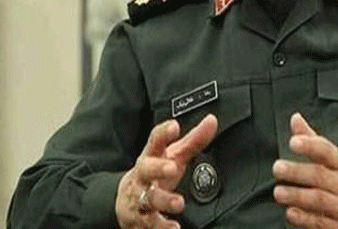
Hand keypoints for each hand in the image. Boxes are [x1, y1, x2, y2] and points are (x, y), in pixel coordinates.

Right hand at [116, 114, 217, 228]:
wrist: (125, 200)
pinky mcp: (141, 218)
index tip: (174, 126)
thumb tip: (212, 120)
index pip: (154, 141)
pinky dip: (161, 226)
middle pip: (146, 169)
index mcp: (151, 156)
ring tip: (179, 204)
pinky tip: (173, 227)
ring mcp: (140, 197)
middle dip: (158, 168)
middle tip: (172, 167)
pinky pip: (150, 223)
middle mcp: (143, 175)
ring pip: (148, 198)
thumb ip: (193, 140)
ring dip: (164, 201)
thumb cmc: (155, 173)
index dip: (163, 133)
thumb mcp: (173, 155)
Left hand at [272, 113, 337, 228]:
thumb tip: (296, 119)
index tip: (294, 142)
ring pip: (319, 199)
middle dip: (297, 171)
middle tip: (278, 168)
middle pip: (320, 175)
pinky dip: (304, 218)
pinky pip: (320, 222)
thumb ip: (312, 141)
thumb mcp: (331, 163)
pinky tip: (290, 212)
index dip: (311, 145)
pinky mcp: (337, 227)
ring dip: (297, 195)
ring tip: (279, 192)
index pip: (328, 151)